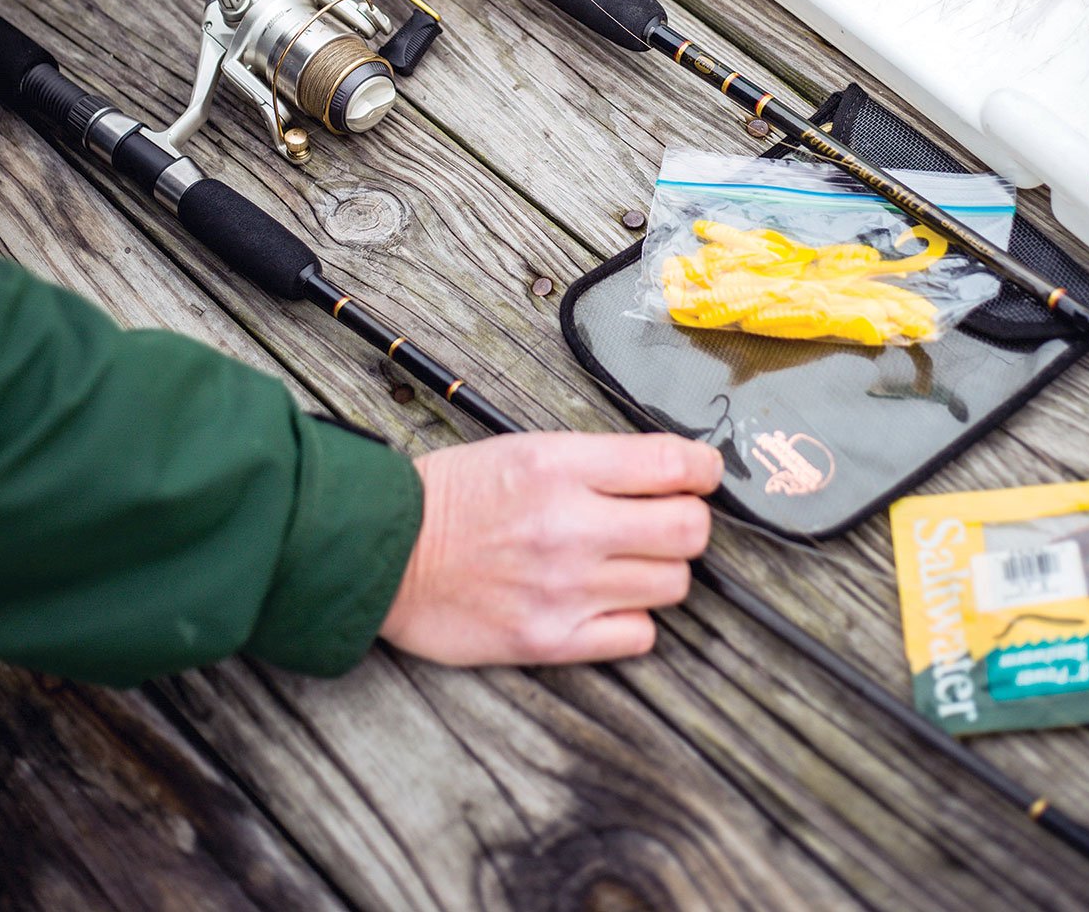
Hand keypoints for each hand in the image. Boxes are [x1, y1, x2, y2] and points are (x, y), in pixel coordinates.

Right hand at [380, 432, 721, 666]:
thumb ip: (598, 462)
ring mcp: (564, 588)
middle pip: (690, 530)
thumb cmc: (455, 495)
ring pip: (673, 584)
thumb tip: (673, 471)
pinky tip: (605, 601)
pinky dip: (632, 619)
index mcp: (561, 466)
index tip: (702, 475)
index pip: (675, 466)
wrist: (384, 550)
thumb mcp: (526, 449)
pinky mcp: (550, 640)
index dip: (704, 470)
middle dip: (687, 522)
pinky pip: (638, 636)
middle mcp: (570, 526)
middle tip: (665, 521)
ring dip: (658, 571)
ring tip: (625, 562)